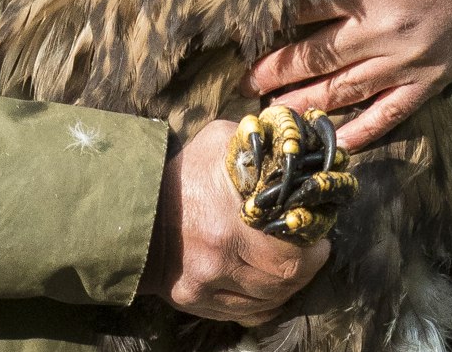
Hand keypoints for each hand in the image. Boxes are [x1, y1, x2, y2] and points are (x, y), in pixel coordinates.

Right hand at [141, 119, 329, 325]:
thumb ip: (259, 141)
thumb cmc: (179, 175)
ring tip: (292, 264)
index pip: (292, 254)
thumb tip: (298, 137)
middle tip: (311, 250)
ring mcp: (205, 287)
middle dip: (307, 267)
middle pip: (284, 282)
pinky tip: (269, 286)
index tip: (318, 235)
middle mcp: (217, 261)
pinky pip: (248, 313)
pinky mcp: (196, 302)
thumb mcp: (216, 143)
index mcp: (225, 224)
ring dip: (288, 285)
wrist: (133, 211)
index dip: (313, 249)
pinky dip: (266, 303)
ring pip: (269, 300)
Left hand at [243, 0, 451, 150]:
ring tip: (273, 112)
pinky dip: (362, 130)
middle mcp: (380, 30)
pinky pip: (390, 113)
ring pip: (343, 90)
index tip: (243, 30)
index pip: (303, 9)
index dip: (270, 20)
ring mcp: (405, 61)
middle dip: (275, 71)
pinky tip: (338, 142)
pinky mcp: (428, 81)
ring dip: (305, 103)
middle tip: (243, 82)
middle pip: (314, 57)